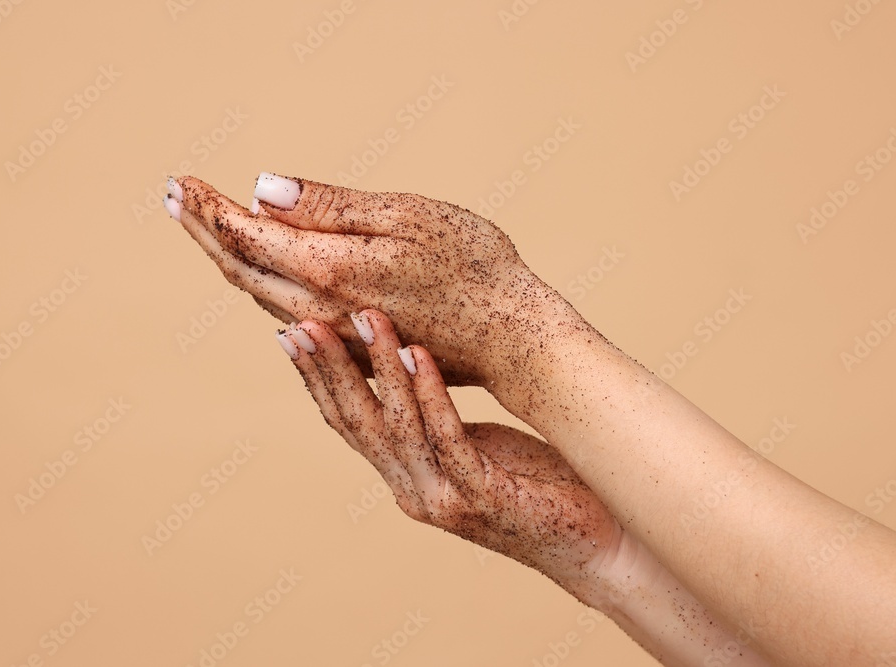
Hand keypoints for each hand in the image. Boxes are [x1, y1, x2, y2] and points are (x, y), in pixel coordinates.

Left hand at [166, 173, 595, 387]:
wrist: (513, 336)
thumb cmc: (473, 266)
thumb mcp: (406, 216)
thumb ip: (330, 207)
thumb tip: (262, 191)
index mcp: (329, 270)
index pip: (246, 237)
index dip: (209, 209)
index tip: (180, 183)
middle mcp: (320, 310)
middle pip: (243, 270)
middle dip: (206, 230)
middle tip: (177, 196)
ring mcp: (334, 335)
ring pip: (263, 293)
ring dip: (230, 256)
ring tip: (207, 224)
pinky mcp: (352, 347)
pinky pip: (291, 312)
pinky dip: (263, 283)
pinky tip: (260, 272)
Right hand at [276, 308, 620, 594]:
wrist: (600, 545)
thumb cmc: (540, 486)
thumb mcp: (477, 447)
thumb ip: (437, 424)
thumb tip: (408, 367)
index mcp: (408, 479)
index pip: (349, 425)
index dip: (318, 381)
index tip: (295, 333)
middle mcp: (416, 493)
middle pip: (358, 426)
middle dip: (328, 371)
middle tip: (302, 323)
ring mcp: (446, 500)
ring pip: (396, 429)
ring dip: (376, 369)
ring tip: (365, 319)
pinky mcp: (483, 499)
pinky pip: (447, 438)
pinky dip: (428, 394)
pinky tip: (418, 354)